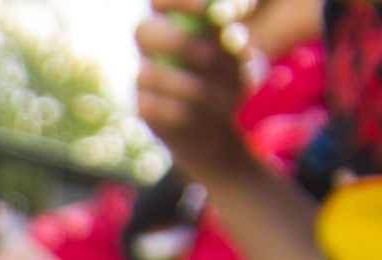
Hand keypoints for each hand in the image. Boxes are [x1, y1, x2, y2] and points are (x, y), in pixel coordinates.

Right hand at [137, 0, 254, 185]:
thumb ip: (233, 38)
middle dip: (177, 42)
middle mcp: (150, 46)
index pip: (160, 0)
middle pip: (143, 32)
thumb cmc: (230, 77)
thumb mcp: (239, 54)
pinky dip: (184, 111)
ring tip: (224, 96)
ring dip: (190, 85)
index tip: (207, 8)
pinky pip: (152, 107)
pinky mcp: (142, 108)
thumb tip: (229, 29)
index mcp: (171, 20)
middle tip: (211, 56)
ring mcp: (141, 77)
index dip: (178, 0)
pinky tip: (207, 115)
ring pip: (148, 74)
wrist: (218, 126)